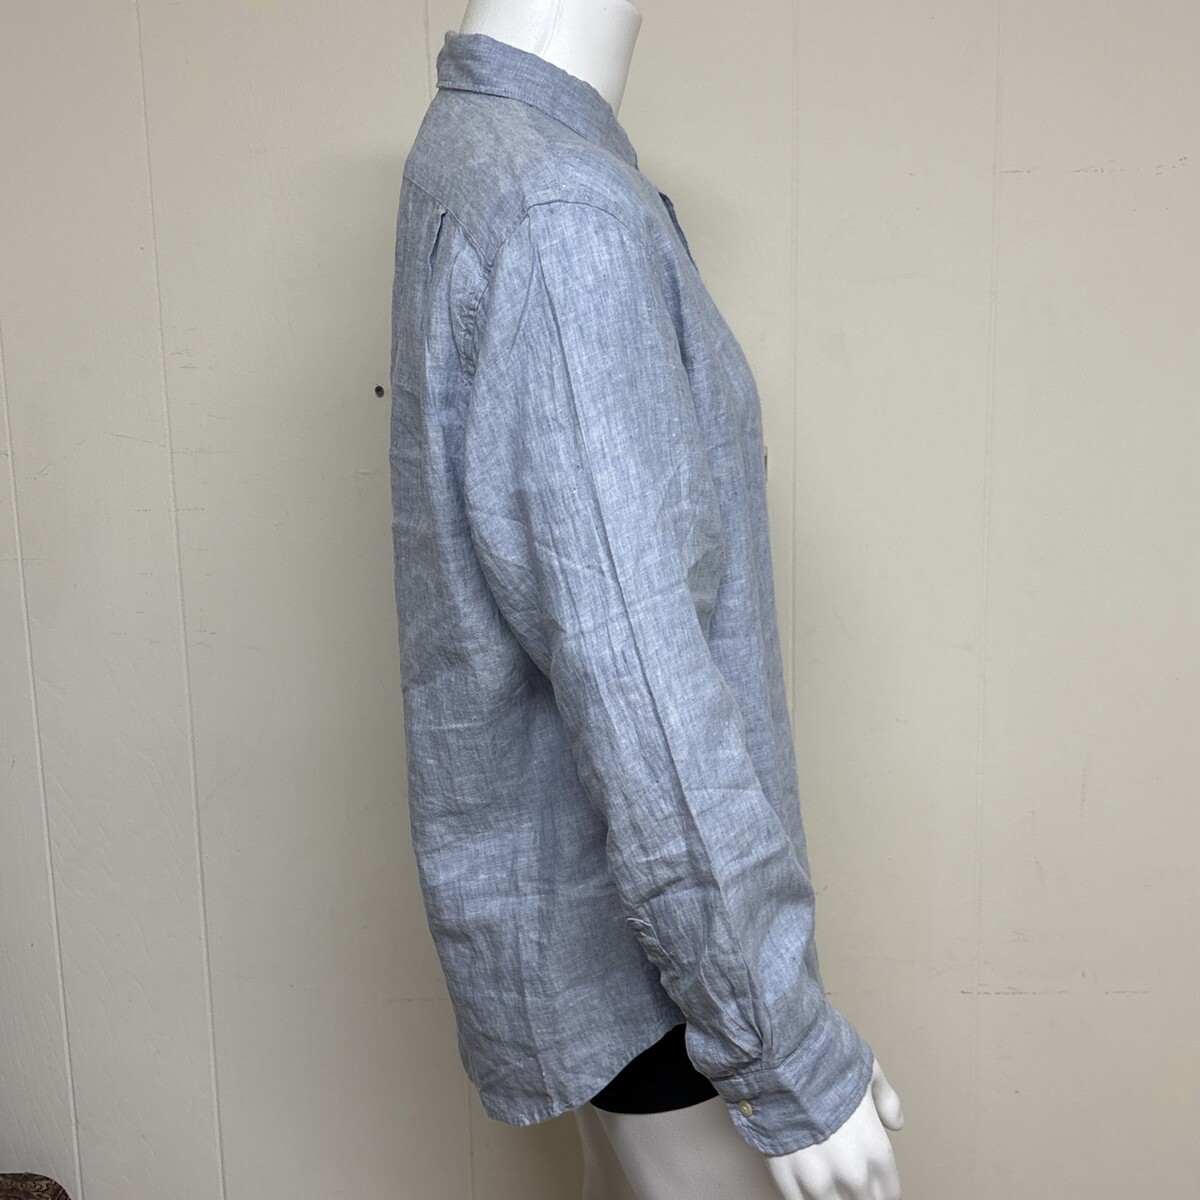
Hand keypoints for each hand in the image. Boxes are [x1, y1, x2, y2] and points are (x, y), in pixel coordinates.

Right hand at [764, 1056, 902, 1199]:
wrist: (778, 1058)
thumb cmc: (824, 1059)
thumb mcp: (868, 1069)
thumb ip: (886, 1099)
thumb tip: (895, 1122)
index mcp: (875, 1151)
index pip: (889, 1192)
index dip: (881, 1186)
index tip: (873, 1181)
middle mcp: (852, 1174)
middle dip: (860, 1194)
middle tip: (850, 1182)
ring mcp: (817, 1180)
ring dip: (833, 1197)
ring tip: (828, 1184)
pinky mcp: (786, 1178)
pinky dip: (805, 1199)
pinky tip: (805, 1188)